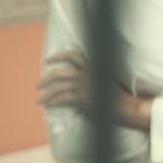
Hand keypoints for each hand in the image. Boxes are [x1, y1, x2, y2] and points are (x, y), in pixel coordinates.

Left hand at [37, 50, 152, 130]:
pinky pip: (62, 99)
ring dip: (47, 94)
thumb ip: (89, 76)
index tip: (48, 60)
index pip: (73, 55)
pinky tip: (48, 106)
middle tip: (38, 86)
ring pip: (59, 87)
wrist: (124, 107)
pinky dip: (53, 102)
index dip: (59, 56)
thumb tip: (71, 81)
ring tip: (40, 100)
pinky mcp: (83, 98)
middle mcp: (88, 73)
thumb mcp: (103, 78)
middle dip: (46, 79)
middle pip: (60, 73)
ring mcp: (85, 85)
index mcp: (93, 66)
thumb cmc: (113, 95)